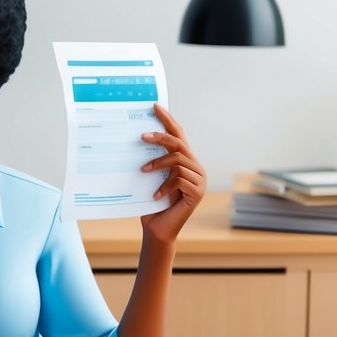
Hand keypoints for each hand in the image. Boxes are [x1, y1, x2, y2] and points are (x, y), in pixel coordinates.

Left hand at [138, 103, 205, 245]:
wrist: (158, 230)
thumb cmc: (151, 204)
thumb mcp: (150, 179)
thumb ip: (151, 160)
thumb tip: (137, 138)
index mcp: (185, 161)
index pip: (178, 135)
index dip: (167, 120)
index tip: (155, 106)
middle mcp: (196, 167)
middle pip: (179, 144)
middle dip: (160, 137)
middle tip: (141, 136)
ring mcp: (200, 180)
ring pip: (178, 161)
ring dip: (158, 164)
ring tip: (143, 171)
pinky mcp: (198, 192)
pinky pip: (179, 179)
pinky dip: (164, 186)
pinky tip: (155, 196)